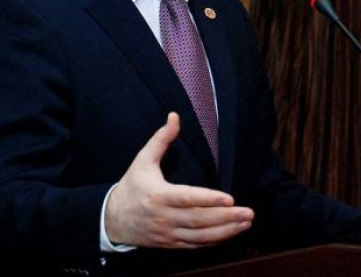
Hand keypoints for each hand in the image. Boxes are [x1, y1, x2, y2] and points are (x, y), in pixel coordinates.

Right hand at [104, 112, 253, 247]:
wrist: (112, 219)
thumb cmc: (131, 186)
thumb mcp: (142, 160)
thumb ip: (161, 139)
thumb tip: (175, 116)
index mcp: (159, 196)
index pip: (188, 198)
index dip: (209, 199)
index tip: (230, 199)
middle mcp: (164, 217)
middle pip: (199, 220)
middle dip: (226, 217)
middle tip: (248, 212)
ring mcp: (168, 233)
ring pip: (200, 236)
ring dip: (225, 231)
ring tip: (245, 223)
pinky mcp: (171, 243)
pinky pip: (195, 244)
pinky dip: (214, 241)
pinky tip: (230, 233)